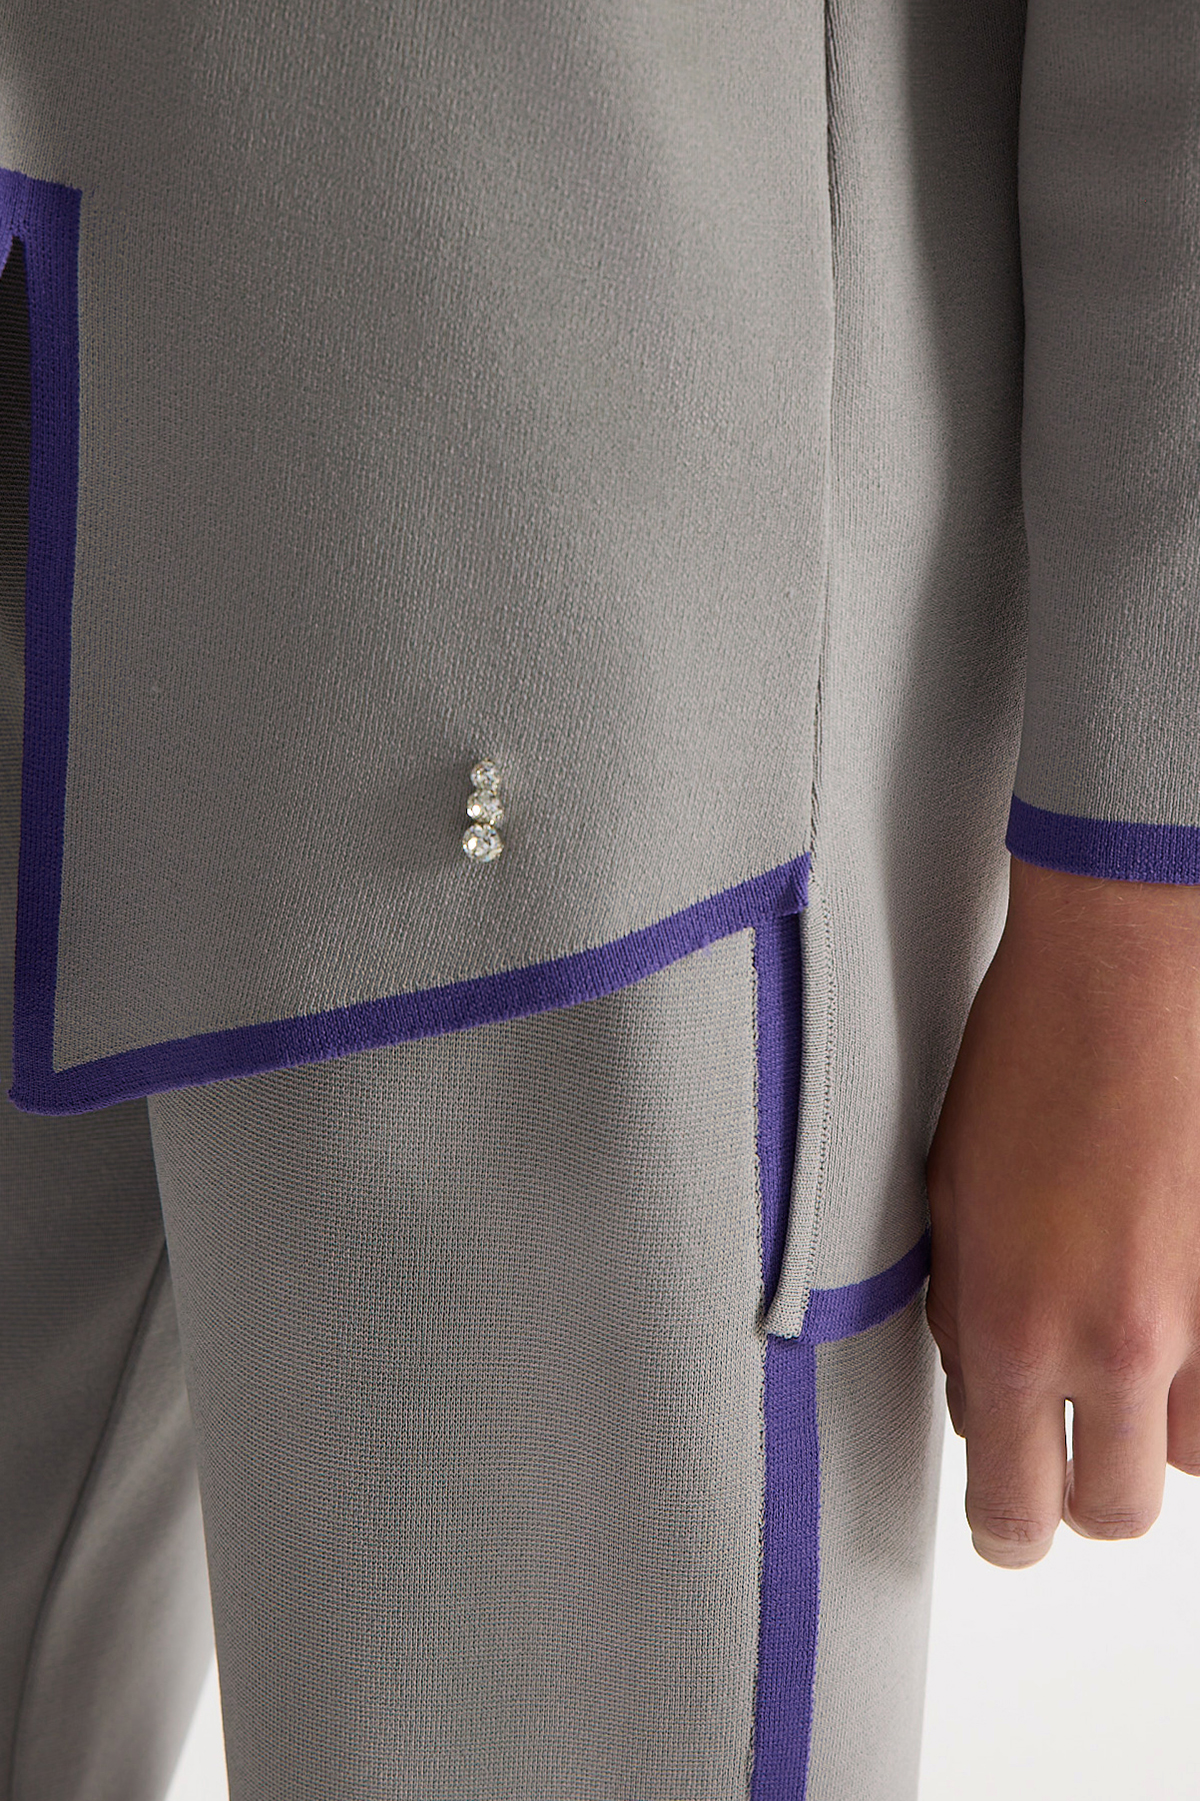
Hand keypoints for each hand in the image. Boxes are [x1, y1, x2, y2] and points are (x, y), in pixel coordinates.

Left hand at [924, 853, 1199, 1567]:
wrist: (1125, 981)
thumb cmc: (1026, 1065)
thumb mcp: (949, 1203)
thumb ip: (965, 1321)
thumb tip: (978, 1397)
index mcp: (1019, 1328)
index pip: (1014, 1510)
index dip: (1003, 1533)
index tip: (1001, 1523)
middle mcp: (1121, 1343)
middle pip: (1117, 1512)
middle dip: (1079, 1495)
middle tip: (1056, 1448)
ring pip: (1188, 1455)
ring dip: (1148, 1431)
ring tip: (1113, 1364)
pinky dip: (1195, 1374)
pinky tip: (1160, 1308)